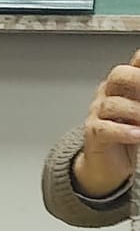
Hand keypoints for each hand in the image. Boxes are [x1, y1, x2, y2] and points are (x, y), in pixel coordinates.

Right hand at [74, 51, 139, 195]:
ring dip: (135, 111)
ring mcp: (97, 113)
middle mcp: (107, 95)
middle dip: (137, 79)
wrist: (106, 166)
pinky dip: (123, 131)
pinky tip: (137, 134)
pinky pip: (105, 129)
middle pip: (118, 76)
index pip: (133, 64)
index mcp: (122, 86)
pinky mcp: (94, 134)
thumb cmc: (126, 136)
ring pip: (112, 104)